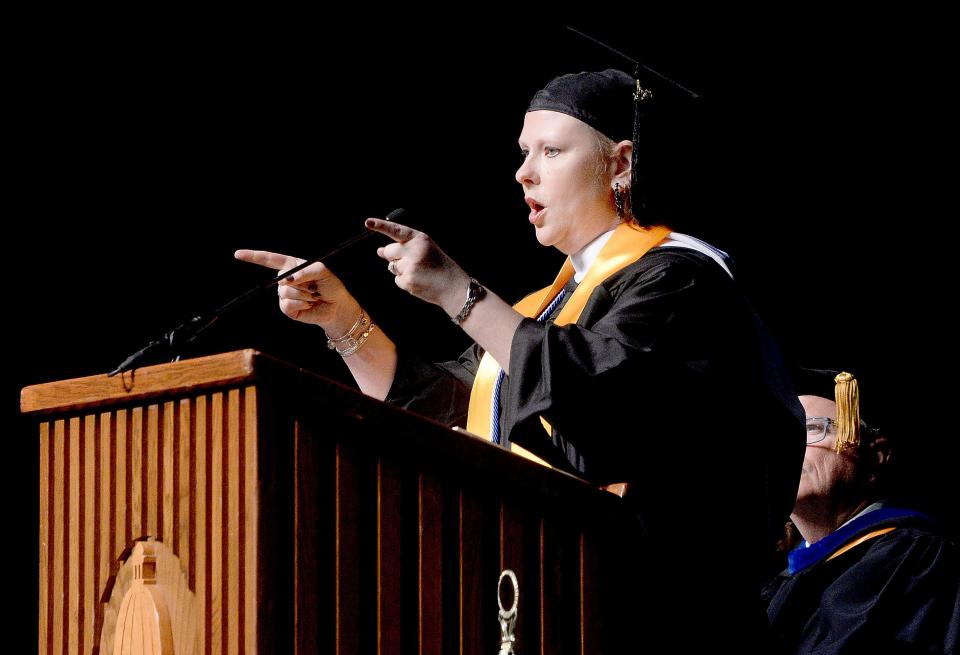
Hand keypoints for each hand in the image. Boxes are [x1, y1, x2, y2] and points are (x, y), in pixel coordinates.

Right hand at [233, 249, 358, 332]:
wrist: (336, 307)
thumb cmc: (330, 286)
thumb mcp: (322, 271)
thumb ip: (306, 270)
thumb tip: (288, 280)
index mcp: (292, 266)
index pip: (270, 259)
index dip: (254, 256)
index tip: (237, 254)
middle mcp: (285, 280)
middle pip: (282, 277)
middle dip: (302, 282)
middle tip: (314, 287)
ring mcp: (284, 295)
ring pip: (286, 292)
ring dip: (304, 294)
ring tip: (313, 296)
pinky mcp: (287, 309)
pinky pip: (288, 304)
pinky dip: (302, 304)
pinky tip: (309, 305)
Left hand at [365, 218, 470, 314]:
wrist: (453, 287)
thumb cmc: (440, 266)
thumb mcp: (425, 250)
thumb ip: (403, 248)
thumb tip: (379, 251)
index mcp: (420, 239)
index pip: (396, 230)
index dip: (381, 226)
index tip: (368, 223)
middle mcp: (414, 250)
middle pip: (389, 251)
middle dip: (393, 257)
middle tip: (412, 262)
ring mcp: (410, 266)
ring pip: (392, 267)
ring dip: (401, 271)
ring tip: (420, 273)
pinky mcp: (407, 281)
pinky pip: (397, 280)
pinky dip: (405, 282)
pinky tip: (419, 281)